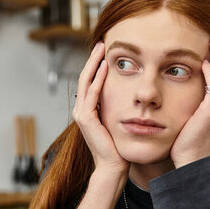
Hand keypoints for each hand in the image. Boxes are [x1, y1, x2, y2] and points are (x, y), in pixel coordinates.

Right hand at [73, 42, 129, 175]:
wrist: (113, 167)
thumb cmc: (118, 147)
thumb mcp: (117, 122)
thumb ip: (116, 108)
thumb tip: (128, 96)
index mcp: (87, 110)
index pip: (90, 82)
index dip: (96, 65)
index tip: (105, 51)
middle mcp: (81, 110)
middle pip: (85, 77)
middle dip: (93, 59)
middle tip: (102, 42)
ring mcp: (81, 114)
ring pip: (86, 81)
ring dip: (94, 63)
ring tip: (102, 48)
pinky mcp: (87, 118)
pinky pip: (92, 93)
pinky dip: (98, 79)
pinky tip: (105, 67)